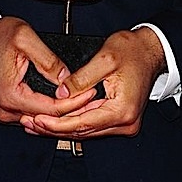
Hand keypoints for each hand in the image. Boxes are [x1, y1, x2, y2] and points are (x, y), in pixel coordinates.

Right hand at [0, 14, 96, 125]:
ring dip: (64, 112)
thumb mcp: (26, 38)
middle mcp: (6, 109)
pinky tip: (68, 103)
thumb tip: (67, 78)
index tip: (91, 94)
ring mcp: (6, 111)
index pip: (51, 109)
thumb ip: (48, 60)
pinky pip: (35, 114)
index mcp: (10, 95)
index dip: (74, 102)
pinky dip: (52, 111)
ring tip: (85, 102)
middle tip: (94, 101)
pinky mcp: (9, 108)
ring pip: (43, 120)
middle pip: (48, 119)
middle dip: (73, 110)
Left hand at [21, 27, 165, 139]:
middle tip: (30, 124)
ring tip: (36, 123)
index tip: (37, 119)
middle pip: (83, 131)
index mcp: (123, 110)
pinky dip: (73, 121)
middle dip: (54, 128)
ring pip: (86, 130)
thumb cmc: (133, 50)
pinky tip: (55, 119)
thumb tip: (61, 93)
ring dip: (61, 127)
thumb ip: (81, 78)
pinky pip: (92, 124)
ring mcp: (124, 123)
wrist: (151, 49)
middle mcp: (126, 122)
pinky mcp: (120, 118)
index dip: (57, 123)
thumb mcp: (104, 58)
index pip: (83, 123)